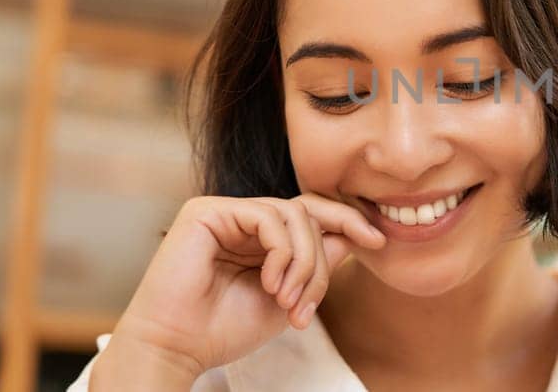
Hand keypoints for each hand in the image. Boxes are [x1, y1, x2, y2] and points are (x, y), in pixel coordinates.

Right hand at [92, 193, 385, 384]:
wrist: (177, 347)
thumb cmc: (224, 329)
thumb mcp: (287, 297)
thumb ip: (316, 265)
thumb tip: (354, 236)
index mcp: (260, 238)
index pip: (312, 217)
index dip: (348, 222)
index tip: (379, 242)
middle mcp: (242, 219)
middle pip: (309, 214)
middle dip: (321, 259)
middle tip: (309, 302)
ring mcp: (224, 212)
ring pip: (294, 215)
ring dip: (303, 262)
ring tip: (288, 301)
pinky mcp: (207, 211)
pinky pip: (268, 217)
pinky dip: (281, 252)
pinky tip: (271, 284)